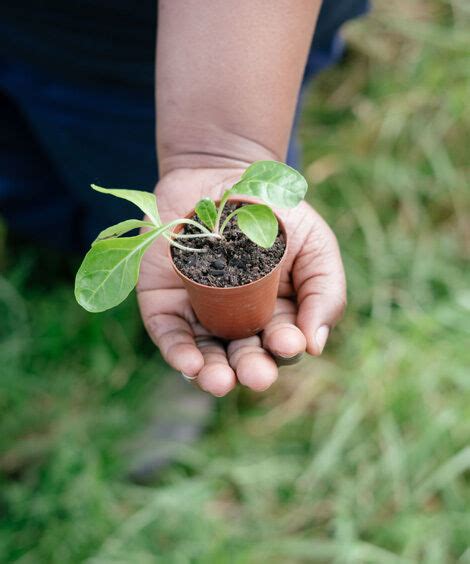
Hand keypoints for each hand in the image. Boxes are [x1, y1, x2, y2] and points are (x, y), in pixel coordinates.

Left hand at [137, 167, 345, 395]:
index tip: (288, 340)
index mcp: (276, 313)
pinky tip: (190, 364)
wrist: (221, 174)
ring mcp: (199, 312)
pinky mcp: (165, 302)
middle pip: (243, 357)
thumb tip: (315, 346)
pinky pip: (170, 333)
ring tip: (219, 381)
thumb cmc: (275, 211)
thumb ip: (325, 293)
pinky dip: (178, 351)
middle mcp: (237, 320)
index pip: (281, 343)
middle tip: (256, 374)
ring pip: (206, 355)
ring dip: (213, 374)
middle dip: (251, 369)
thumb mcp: (316, 246)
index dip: (285, 348)